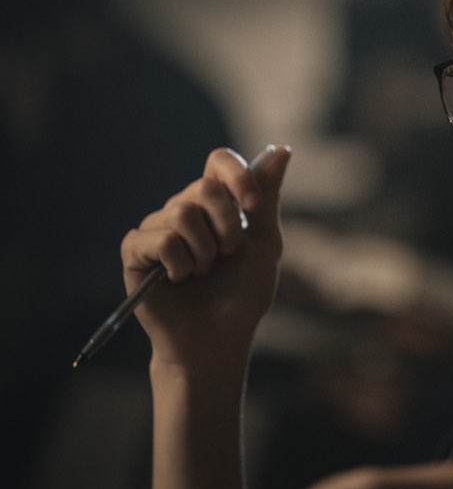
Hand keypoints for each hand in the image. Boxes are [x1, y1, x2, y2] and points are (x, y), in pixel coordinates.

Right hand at [120, 145, 290, 371]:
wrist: (219, 338)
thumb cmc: (242, 293)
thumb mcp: (263, 243)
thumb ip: (266, 197)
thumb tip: (282, 149)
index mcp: (215, 203)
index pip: (218, 160)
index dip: (237, 176)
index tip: (252, 207)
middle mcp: (183, 209)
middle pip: (203, 187)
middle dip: (227, 226)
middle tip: (228, 256)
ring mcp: (156, 229)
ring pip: (181, 213)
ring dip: (204, 252)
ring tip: (202, 273)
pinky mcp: (135, 252)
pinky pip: (159, 239)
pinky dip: (180, 263)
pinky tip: (179, 280)